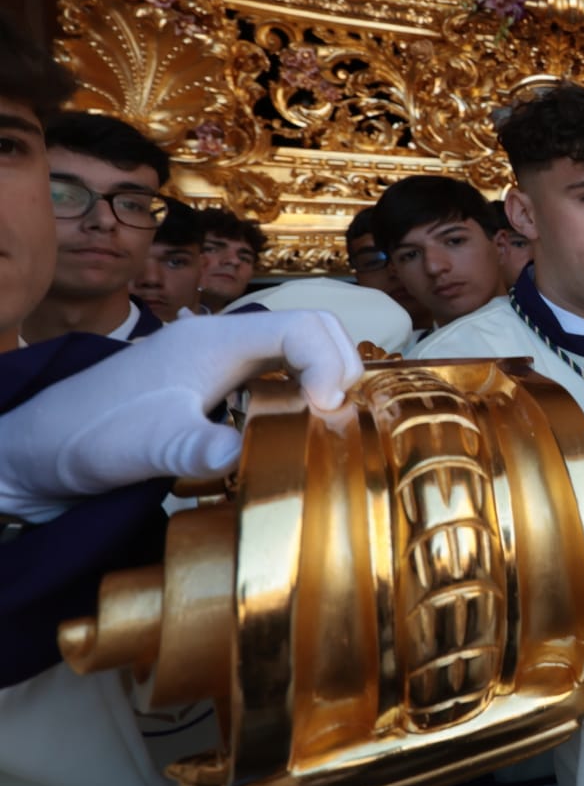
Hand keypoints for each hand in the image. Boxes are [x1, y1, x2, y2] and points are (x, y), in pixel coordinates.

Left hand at [0, 310, 362, 519]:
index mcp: (214, 341)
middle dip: (341, 364)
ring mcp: (218, 358)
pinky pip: (278, 370)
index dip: (330, 364)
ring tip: (328, 421)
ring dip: (325, 376)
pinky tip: (295, 427)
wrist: (40, 448)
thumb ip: (192, 449)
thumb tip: (234, 457)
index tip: (329, 413)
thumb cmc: (90, 438)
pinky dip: (303, 389)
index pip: (303, 328)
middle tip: (340, 416)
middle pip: (311, 329)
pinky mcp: (215, 381)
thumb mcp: (143, 449)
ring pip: (297, 347)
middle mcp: (222, 340)